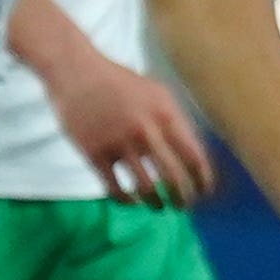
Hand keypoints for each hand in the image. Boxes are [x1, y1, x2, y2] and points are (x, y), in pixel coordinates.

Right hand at [52, 53, 214, 207]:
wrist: (75, 72)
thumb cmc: (120, 83)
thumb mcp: (157, 93)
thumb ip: (176, 121)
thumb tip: (195, 154)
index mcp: (166, 114)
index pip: (194, 156)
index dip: (202, 180)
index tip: (204, 192)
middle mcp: (145, 130)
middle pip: (174, 177)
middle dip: (183, 198)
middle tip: (183, 206)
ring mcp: (118, 143)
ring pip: (146, 188)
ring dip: (156, 204)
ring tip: (159, 207)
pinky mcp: (94, 153)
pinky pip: (115, 189)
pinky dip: (126, 201)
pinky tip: (131, 201)